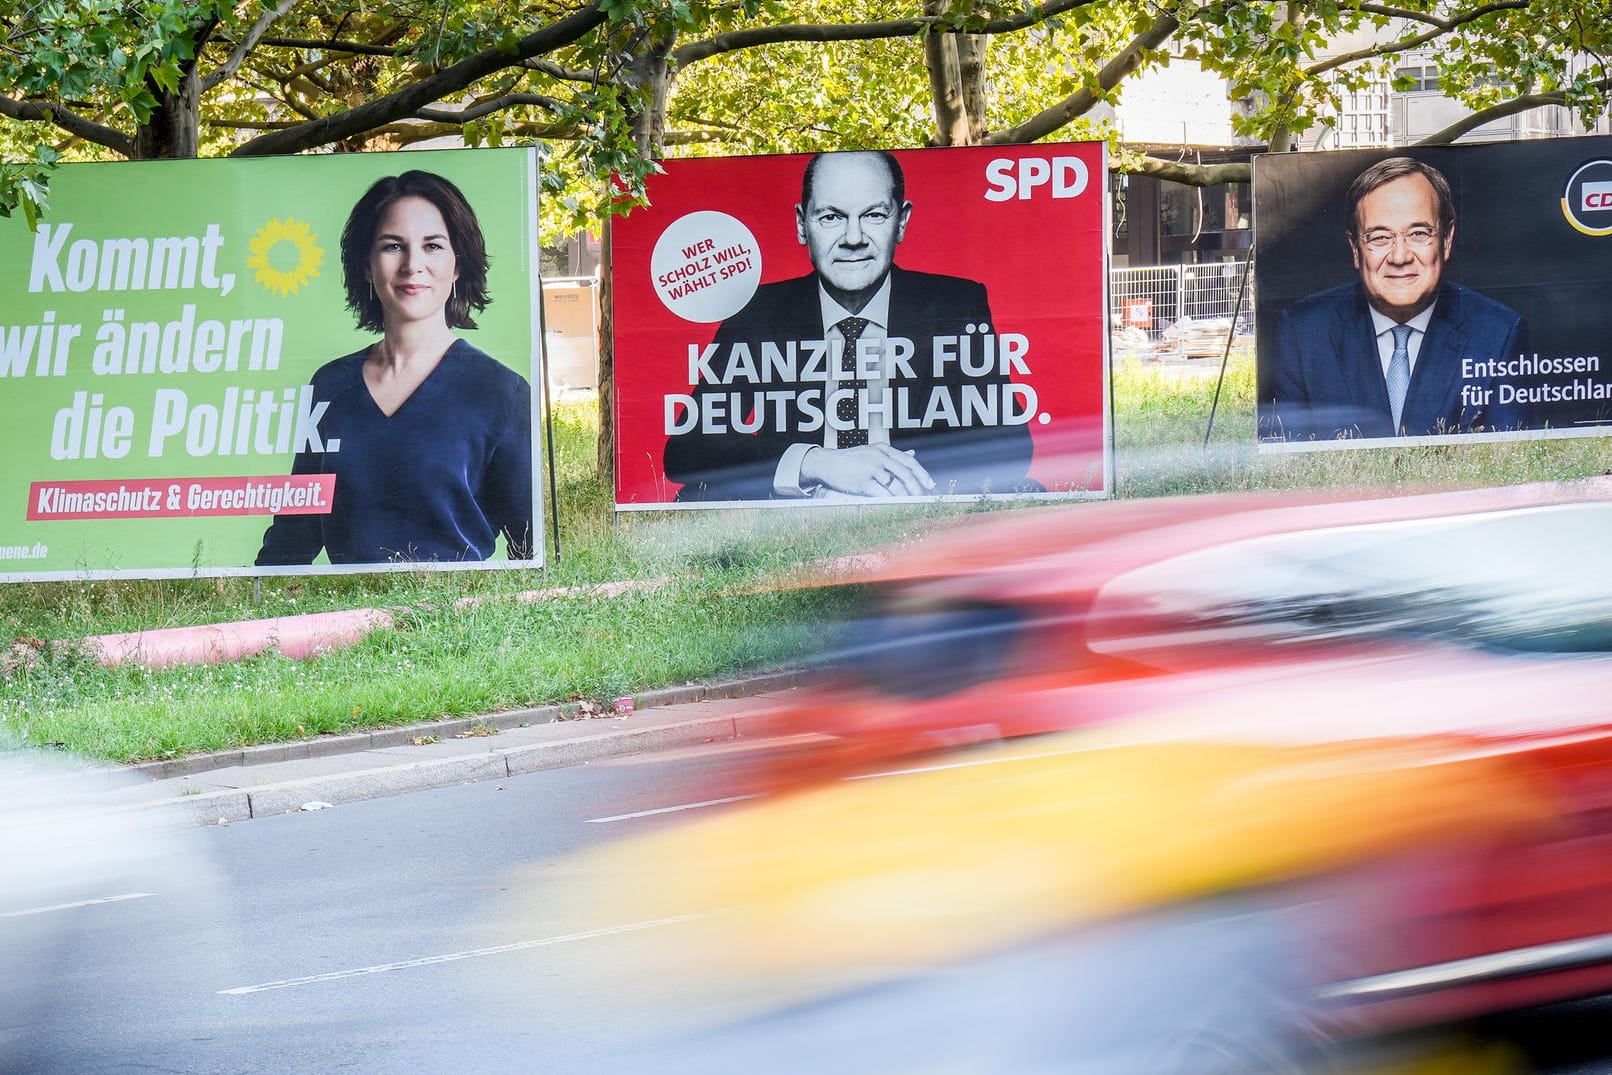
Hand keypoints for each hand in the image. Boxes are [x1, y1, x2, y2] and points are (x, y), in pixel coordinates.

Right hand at [799, 445, 933, 496]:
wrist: (826, 463)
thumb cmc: (851, 459)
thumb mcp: (872, 451)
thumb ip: (892, 455)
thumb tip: (913, 454)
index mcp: (883, 449)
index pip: (909, 462)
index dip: (922, 474)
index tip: (930, 485)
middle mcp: (879, 457)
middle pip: (905, 474)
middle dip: (916, 488)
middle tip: (921, 498)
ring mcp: (870, 468)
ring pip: (895, 485)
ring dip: (904, 496)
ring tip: (909, 504)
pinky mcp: (862, 481)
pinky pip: (882, 494)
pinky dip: (890, 500)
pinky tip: (894, 505)